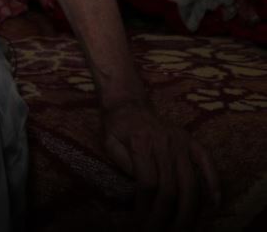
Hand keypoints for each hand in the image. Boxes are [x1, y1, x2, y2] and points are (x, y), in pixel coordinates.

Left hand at [102, 100, 220, 229]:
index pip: (147, 183)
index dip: (145, 207)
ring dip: (188, 210)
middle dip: (166, 215)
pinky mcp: (192, 141)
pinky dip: (213, 183)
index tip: (141, 224)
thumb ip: (123, 163)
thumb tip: (140, 189)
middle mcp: (164, 142)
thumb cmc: (116, 128)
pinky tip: (214, 204)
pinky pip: (207, 163)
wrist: (129, 104)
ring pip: (189, 182)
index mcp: (140, 142)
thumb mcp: (109, 143)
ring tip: (183, 228)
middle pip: (170, 187)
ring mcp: (181, 141)